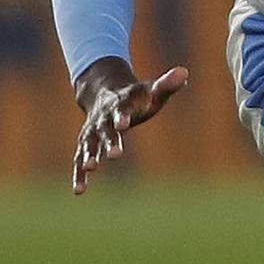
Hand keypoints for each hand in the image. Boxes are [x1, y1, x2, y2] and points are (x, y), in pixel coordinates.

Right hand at [72, 57, 189, 193]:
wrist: (105, 93)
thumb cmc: (136, 96)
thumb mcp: (151, 90)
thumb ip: (167, 85)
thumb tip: (184, 72)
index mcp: (120, 104)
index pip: (121, 110)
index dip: (122, 116)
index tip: (123, 124)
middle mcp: (102, 118)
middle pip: (105, 130)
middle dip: (110, 141)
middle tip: (116, 155)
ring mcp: (92, 132)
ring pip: (88, 145)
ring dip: (89, 156)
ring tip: (91, 168)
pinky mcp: (85, 144)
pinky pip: (78, 160)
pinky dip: (79, 175)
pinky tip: (79, 191)